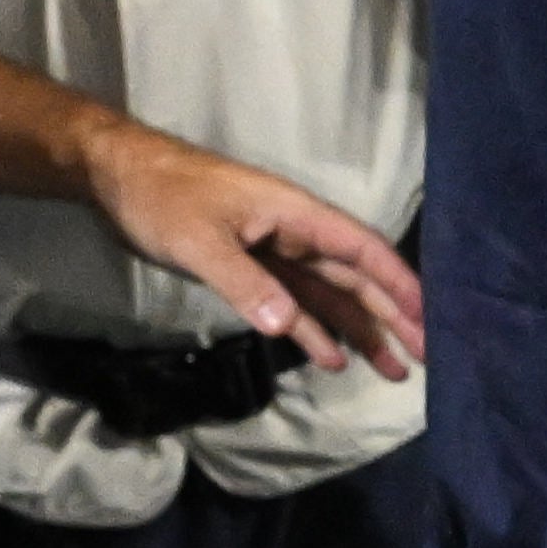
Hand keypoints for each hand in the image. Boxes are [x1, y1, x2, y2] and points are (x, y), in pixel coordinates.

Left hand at [79, 115, 428, 375]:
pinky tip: (333, 359)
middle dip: (393, 315)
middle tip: (429, 356)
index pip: (361, 250)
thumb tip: (285, 325)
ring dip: (361, 330)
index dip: (398, 282)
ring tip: (396, 369)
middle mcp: (296, 235)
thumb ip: (243, 282)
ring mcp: (275, 254)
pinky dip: (313, 331)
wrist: (117, 178)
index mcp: (295, 215)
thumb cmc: (163, 196)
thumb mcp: (199, 240)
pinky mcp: (252, 270)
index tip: (429, 317)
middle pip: (356, 278)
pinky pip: (293, 305)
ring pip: (330, 296)